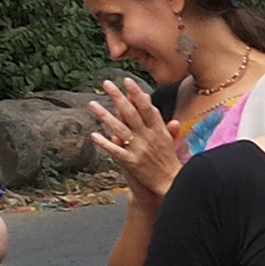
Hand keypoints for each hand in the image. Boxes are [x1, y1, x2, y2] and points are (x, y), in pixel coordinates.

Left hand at [88, 77, 186, 199]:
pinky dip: (105, 143)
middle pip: (131, 114)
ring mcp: (139, 149)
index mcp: (159, 130)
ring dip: (105, 116)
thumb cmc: (170, 162)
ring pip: (120, 129)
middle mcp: (148, 137)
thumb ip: (167, 128)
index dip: (136, 94)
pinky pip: (116, 151)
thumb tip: (164, 113)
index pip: (147, 108)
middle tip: (107, 84)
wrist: (172, 184)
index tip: (127, 81)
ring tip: (92, 104)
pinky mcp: (132, 162)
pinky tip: (94, 135)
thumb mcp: (170, 141)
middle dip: (118, 97)